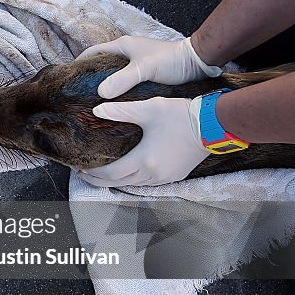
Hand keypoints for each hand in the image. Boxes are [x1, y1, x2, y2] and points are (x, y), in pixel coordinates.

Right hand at [76, 36, 221, 98]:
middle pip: (101, 65)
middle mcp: (126, 54)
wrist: (197, 63)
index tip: (68, 78)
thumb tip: (101, 93)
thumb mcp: (144, 69)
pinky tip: (114, 105)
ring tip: (94, 103)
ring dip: (105, 87)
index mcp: (122, 45)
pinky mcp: (144, 76)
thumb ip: (123, 79)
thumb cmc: (171, 60)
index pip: (92, 53)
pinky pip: (124, 84)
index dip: (79, 64)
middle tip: (79, 96)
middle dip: (90, 78)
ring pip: (113, 76)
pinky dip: (118, 92)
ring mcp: (135, 65)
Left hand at [78, 97, 209, 186]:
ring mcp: (166, 177)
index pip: (111, 173)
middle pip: (120, 183)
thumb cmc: (180, 116)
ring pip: (135, 185)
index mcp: (143, 160)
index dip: (94, 174)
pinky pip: (149, 183)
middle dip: (100, 181)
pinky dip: (135, 180)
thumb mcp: (148, 109)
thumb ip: (121, 111)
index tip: (80, 170)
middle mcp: (153, 174)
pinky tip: (130, 174)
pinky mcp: (176, 176)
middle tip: (85, 176)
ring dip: (118, 182)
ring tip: (104, 175)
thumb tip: (97, 109)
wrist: (214, 124)